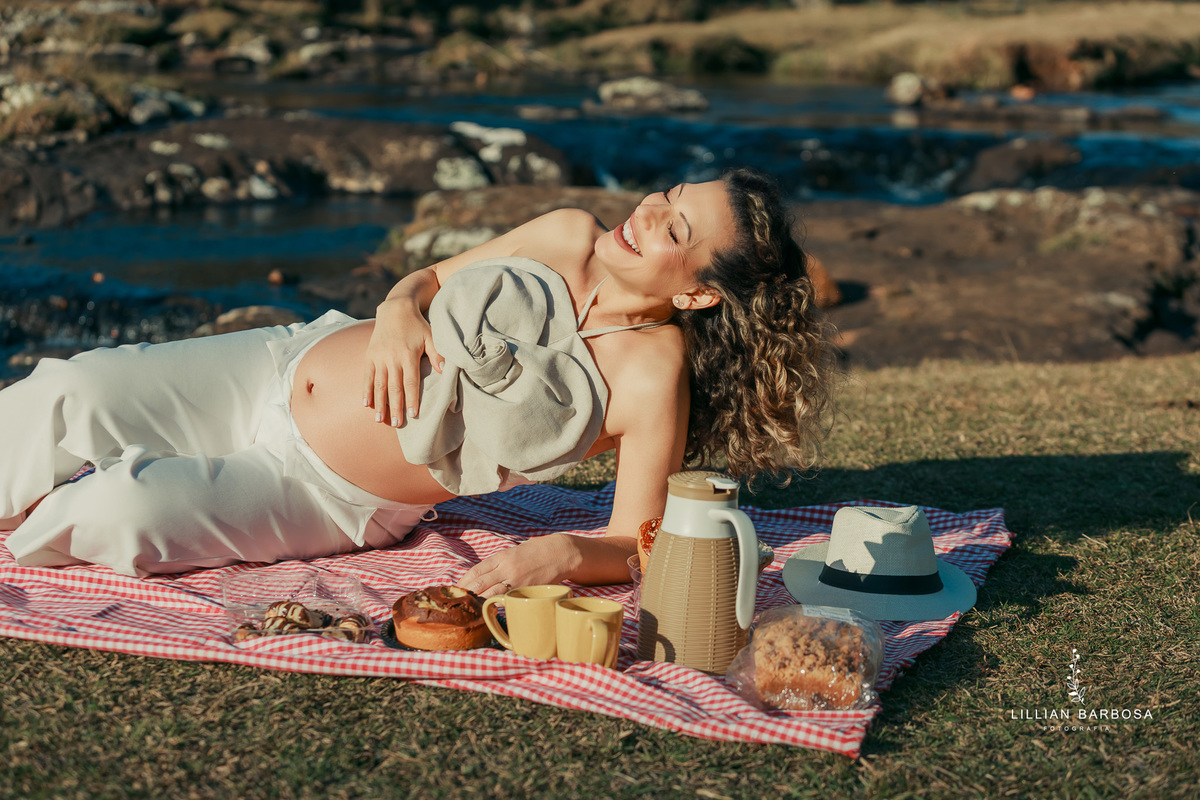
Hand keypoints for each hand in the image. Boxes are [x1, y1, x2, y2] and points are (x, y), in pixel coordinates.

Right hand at [363, 297, 443, 425]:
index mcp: (408, 355)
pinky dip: (366, 390)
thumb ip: (437, 354)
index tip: (413, 414)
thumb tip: (445, 370)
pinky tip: (366, 404)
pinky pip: (367, 376)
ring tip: (380, 420)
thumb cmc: (416, 325)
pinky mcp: (369, 356)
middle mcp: (391, 357)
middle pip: (393, 387)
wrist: (394, 309)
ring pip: (378, 384)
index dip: (412, 399)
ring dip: (379, 403)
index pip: (410, 382)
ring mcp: (378, 357)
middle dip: (395, 407)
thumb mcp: (430, 336)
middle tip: (397, 425)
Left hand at [458, 534, 582, 597]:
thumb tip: (483, 576)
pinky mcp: (525, 589)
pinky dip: (495, 604)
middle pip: (479, 583)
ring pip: (489, 593)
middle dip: (466, 593)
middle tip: (458, 602)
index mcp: (502, 556)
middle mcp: (506, 568)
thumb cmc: (536, 552)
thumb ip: (499, 564)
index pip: (476, 571)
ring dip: (477, 602)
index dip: (464, 582)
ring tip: (469, 608)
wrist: (560, 553)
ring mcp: (516, 579)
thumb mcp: (514, 552)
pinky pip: (506, 599)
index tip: (457, 589)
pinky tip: (488, 610)